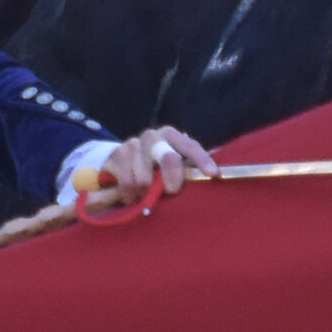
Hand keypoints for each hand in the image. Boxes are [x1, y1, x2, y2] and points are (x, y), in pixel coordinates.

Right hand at [98, 125, 216, 204]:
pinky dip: (132, 195)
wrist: (123, 162)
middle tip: (172, 191)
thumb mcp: (176, 165)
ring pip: (145, 178)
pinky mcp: (118, 154)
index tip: (212, 174)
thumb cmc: (157, 167)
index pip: (190, 146)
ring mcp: (134, 143)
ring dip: (147, 192)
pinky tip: (134, 196)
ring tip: (148, 195)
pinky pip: (127, 183)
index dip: (202, 160)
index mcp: (172, 135)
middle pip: (168, 158)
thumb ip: (190, 169)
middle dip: (173, 179)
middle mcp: (154, 136)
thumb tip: (213, 176)